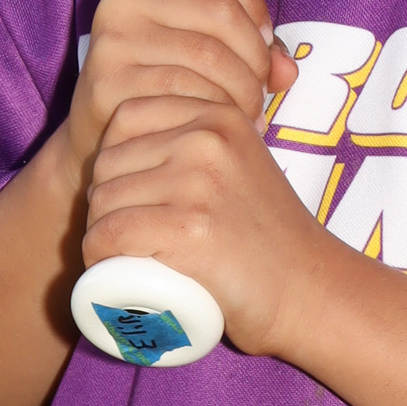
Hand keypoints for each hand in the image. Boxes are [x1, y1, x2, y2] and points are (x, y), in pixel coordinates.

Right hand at [63, 0, 297, 192]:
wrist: (102, 141)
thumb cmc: (161, 87)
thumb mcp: (200, 48)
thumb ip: (251, 45)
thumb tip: (287, 71)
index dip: (255, 3)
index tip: (260, 43)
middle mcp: (122, 0)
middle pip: (223, 12)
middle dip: (256, 60)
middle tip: (261, 94)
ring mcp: (112, 42)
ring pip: (211, 57)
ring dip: (244, 94)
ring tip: (248, 117)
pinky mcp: (108, 84)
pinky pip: (187, 95)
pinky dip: (216, 115)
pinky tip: (219, 129)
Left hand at [81, 91, 328, 356]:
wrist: (308, 291)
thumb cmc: (268, 237)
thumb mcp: (243, 163)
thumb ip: (209, 140)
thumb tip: (138, 134)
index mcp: (218, 114)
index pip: (126, 116)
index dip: (116, 160)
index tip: (133, 195)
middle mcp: (208, 138)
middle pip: (108, 160)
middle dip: (105, 200)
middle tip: (129, 235)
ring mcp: (199, 182)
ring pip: (103, 199)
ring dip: (100, 232)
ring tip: (125, 254)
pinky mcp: (188, 229)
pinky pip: (110, 233)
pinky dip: (98, 255)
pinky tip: (110, 266)